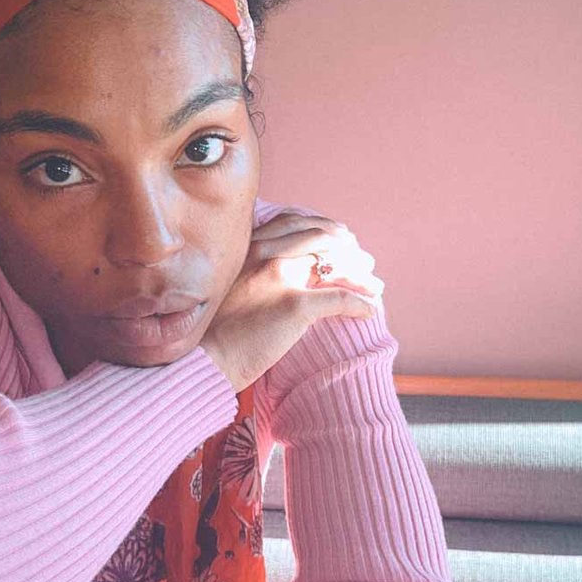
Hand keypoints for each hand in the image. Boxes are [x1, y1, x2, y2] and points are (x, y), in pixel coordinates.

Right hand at [201, 210, 384, 390]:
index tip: (341, 238)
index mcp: (249, 245)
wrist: (205, 359)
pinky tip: (371, 310)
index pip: (295, 222)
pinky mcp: (295, 305)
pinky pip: (339, 298)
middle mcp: (265, 253)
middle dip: (349, 246)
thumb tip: (282, 270)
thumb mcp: (228, 283)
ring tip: (375, 284)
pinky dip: (360, 303)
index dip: (324, 227)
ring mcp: (281, 277)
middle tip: (365, 258)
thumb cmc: (215, 329)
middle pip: (320, 237)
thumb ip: (252, 267)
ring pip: (335, 263)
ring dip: (361, 273)